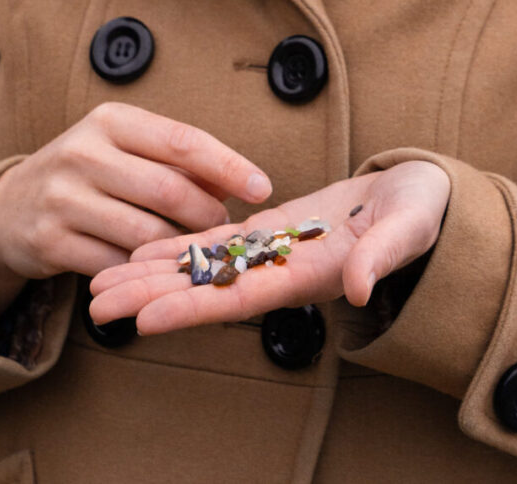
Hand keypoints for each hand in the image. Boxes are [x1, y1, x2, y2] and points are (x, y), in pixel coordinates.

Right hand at [0, 101, 272, 284]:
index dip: (227, 165)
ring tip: (197, 252)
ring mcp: (63, 198)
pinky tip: (156, 270)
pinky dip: (143, 271)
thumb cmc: (88, 172)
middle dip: (208, 215)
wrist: (11, 206)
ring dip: (180, 249)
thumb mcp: (123, 148)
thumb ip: (172, 160)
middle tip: (229, 230)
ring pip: (144, 234)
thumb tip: (236, 180)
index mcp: (111, 121)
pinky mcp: (50, 241)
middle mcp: (84, 153)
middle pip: (167, 190)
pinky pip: (116, 264)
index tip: (262, 186)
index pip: (182, 140)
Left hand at [88, 160, 450, 334]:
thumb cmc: (422, 212)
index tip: (142, 321)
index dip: (190, 310)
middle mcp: (281, 271)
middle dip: (149, 296)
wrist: (423, 196)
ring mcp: (273, 251)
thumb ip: (383, 257)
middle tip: (93, 303)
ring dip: (151, 274)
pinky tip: (142, 247)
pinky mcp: (273, 228)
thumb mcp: (409, 229)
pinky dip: (179, 245)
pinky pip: (218, 241)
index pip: (239, 299)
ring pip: (202, 266)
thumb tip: (359, 288)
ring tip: (100, 280)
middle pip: (205, 289)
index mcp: (308, 276)